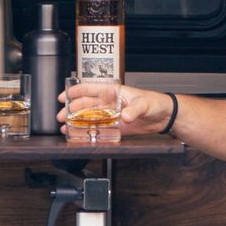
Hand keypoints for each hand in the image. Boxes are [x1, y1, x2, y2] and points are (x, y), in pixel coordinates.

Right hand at [58, 84, 175, 135]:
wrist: (163, 116)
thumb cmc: (154, 103)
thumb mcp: (143, 103)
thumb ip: (133, 110)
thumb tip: (124, 116)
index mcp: (113, 92)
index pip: (90, 89)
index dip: (76, 92)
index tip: (65, 96)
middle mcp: (109, 103)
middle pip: (85, 105)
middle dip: (71, 110)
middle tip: (61, 116)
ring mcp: (110, 115)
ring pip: (88, 118)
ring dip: (76, 122)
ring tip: (66, 128)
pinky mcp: (114, 127)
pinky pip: (98, 130)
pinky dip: (88, 133)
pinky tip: (80, 136)